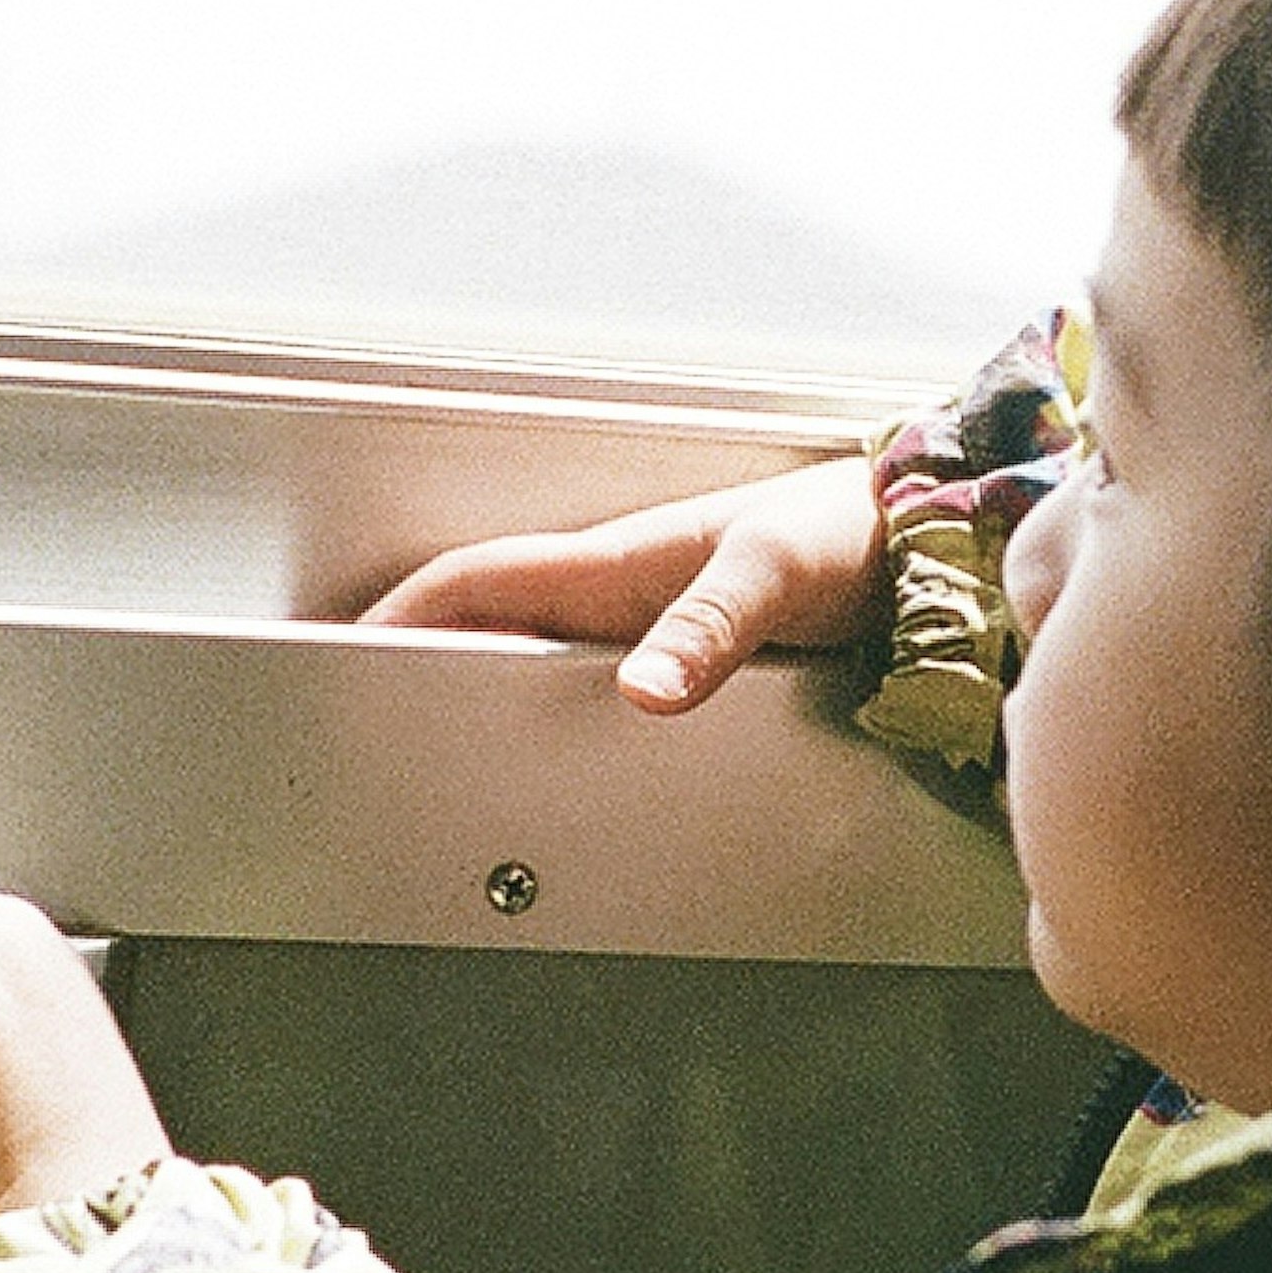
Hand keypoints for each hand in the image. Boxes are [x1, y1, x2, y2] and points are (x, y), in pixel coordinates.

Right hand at [361, 451, 885, 709]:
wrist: (928, 535)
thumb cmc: (852, 533)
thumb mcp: (773, 576)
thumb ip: (709, 632)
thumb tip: (640, 692)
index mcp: (617, 564)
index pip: (477, 580)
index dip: (403, 611)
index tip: (344, 651)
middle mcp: (624, 585)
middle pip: (493, 618)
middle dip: (423, 651)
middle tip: (371, 711)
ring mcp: (655, 612)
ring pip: (541, 644)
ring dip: (485, 674)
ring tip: (442, 738)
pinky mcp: (698, 639)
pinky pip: (600, 668)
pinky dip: (557, 697)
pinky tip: (566, 740)